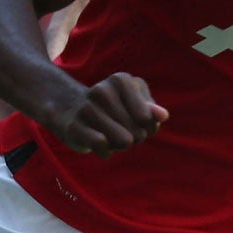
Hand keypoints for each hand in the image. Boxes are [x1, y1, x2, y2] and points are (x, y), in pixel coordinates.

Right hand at [46, 73, 166, 155]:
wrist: (69, 109)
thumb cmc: (113, 109)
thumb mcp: (135, 103)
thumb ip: (152, 110)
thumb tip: (162, 116)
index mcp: (121, 80)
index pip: (149, 118)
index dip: (148, 126)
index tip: (137, 120)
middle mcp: (103, 91)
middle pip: (138, 132)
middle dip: (133, 136)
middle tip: (119, 128)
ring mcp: (87, 109)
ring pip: (123, 142)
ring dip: (119, 145)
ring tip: (109, 134)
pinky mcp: (74, 128)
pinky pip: (104, 149)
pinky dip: (105, 152)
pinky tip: (98, 143)